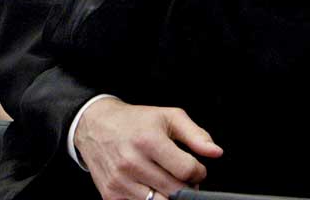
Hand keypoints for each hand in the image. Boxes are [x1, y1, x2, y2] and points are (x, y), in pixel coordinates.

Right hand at [74, 98, 221, 199]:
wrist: (93, 125)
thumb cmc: (134, 121)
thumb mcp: (166, 117)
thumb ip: (195, 134)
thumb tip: (216, 153)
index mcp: (147, 140)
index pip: (187, 171)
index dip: (198, 171)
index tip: (193, 167)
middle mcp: (131, 162)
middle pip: (176, 191)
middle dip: (186, 187)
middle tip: (180, 176)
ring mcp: (120, 181)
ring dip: (169, 196)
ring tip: (165, 181)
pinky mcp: (111, 195)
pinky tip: (148, 186)